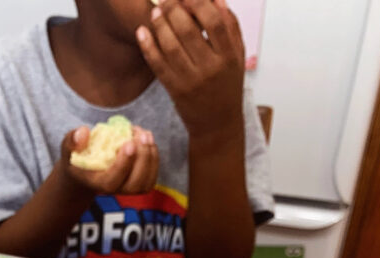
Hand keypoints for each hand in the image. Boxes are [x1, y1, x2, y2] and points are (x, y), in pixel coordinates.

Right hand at [61, 125, 159, 194]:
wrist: (86, 172)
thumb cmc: (77, 157)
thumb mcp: (68, 147)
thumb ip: (72, 140)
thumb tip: (84, 133)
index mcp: (96, 183)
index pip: (112, 181)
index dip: (123, 164)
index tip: (129, 143)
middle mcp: (114, 190)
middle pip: (134, 183)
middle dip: (142, 158)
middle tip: (142, 135)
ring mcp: (127, 189)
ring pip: (146, 181)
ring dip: (150, 156)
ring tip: (144, 134)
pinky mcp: (138, 184)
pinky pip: (152, 176)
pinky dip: (154, 157)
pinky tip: (147, 140)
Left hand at [137, 0, 244, 142]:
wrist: (217, 123)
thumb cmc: (227, 85)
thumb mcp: (237, 57)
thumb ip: (231, 27)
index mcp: (229, 57)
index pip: (214, 22)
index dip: (199, 3)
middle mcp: (210, 68)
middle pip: (188, 30)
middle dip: (175, 9)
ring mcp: (191, 81)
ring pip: (171, 46)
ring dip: (160, 25)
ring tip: (156, 11)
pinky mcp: (174, 91)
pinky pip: (158, 65)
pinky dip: (148, 47)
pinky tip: (142, 31)